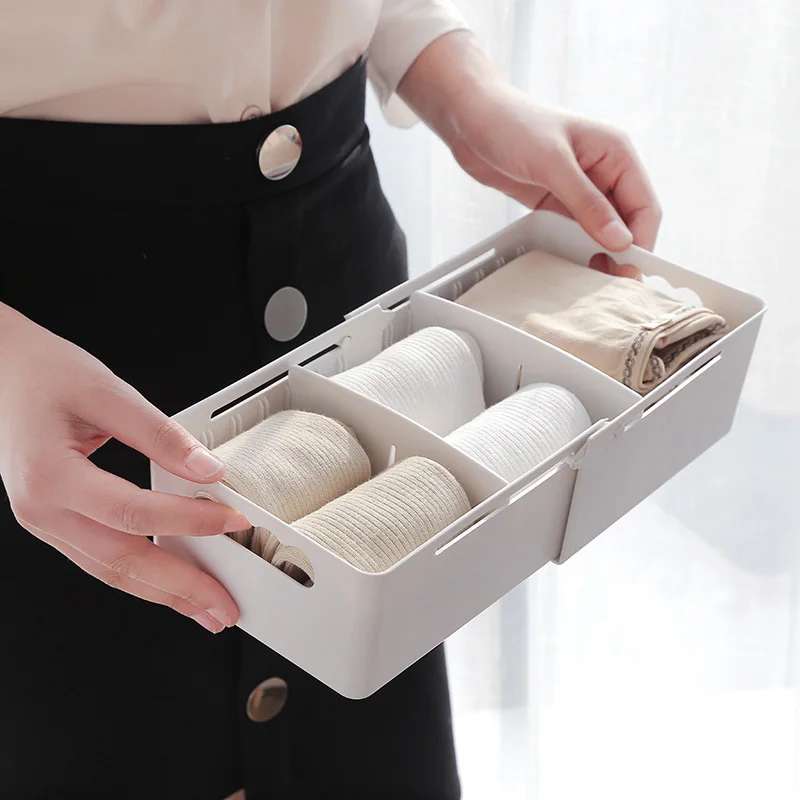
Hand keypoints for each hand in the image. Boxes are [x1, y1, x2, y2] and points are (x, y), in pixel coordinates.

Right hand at [0, 306, 249, 632]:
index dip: (187, 521)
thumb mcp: (107, 391)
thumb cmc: (45, 374)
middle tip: (224, 608)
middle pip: (120, 561)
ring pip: (108, 570)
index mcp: (51, 475)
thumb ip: (159, 433)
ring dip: (161, 594)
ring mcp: (43, 521)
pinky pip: (99, 558)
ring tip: (204, 608)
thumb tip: (208, 470)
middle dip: (179, 589)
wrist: (1, 369)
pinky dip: (139, 574)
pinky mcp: (54, 520)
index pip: (132, 512)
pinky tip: (168, 582)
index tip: (232, 523)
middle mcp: (41, 509)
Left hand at [399, 32, 660, 276]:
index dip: (641, 242)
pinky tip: (572, 267)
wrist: (468, 118)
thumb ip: (587, 204)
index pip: (644, 206)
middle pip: (626, 222)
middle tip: (610, 285)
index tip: (628, 271)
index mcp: (616, 153)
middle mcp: (603, 171)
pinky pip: (574, 230)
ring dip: (599, 254)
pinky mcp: (555, 200)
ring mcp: (579, 187)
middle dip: (622, 253)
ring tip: (591, 282)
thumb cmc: (511, 124)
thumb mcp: (552, 164)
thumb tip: (620, 240)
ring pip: (601, 230)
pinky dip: (576, 248)